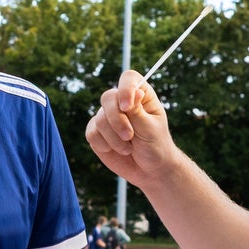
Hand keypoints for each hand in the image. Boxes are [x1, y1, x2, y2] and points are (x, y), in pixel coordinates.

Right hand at [85, 70, 178, 186]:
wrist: (149, 170)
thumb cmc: (155, 146)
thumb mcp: (150, 129)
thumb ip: (138, 112)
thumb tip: (135, 92)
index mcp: (141, 95)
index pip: (128, 79)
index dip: (125, 89)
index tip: (127, 107)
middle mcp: (122, 102)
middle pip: (108, 97)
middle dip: (116, 119)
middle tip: (128, 136)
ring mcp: (108, 116)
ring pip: (99, 119)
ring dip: (113, 138)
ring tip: (128, 148)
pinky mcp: (97, 132)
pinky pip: (92, 133)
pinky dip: (105, 144)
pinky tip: (118, 150)